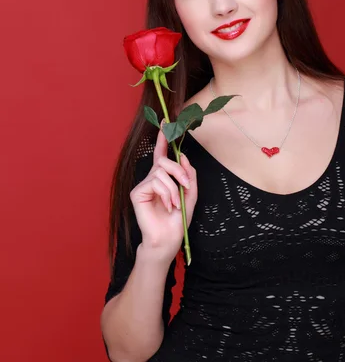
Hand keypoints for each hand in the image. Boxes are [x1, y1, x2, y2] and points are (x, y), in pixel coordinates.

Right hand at [130, 126, 197, 264]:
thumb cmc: (178, 220)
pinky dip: (166, 193)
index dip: (163, 138)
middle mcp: (152, 179)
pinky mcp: (138, 192)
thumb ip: (188, 175)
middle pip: (164, 161)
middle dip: (178, 170)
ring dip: (174, 187)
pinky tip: (167, 205)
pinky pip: (155, 182)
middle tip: (186, 186)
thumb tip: (183, 157)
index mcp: (164, 178)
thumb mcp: (190, 195)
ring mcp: (143, 185)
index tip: (166, 121)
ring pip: (160, 171)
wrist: (168, 239)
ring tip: (175, 203)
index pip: (162, 155)